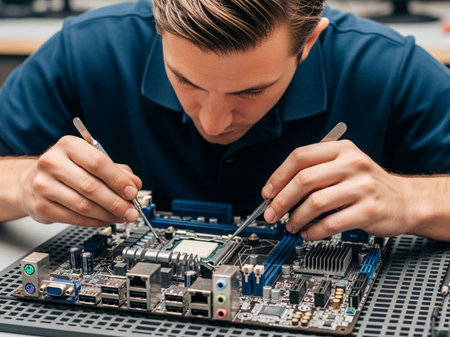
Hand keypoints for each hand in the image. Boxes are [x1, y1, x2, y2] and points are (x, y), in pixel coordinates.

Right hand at [20, 136, 141, 226]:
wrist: (32, 181)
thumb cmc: (68, 169)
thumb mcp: (92, 161)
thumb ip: (117, 170)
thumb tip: (135, 184)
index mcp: (69, 146)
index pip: (98, 162)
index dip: (118, 180)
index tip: (132, 192)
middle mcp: (52, 162)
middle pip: (90, 186)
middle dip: (116, 202)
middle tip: (131, 211)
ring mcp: (43, 185)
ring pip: (83, 205)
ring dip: (107, 215)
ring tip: (122, 217)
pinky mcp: (41, 206)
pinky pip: (74, 218)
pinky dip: (94, 222)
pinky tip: (105, 220)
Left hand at [261, 139, 413, 239]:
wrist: (406, 200)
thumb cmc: (367, 184)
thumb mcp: (345, 165)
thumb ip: (316, 171)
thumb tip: (278, 191)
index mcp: (341, 149)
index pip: (300, 156)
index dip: (278, 175)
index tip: (267, 192)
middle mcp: (352, 163)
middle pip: (303, 179)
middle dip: (281, 200)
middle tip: (271, 213)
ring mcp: (362, 187)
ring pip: (314, 202)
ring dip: (296, 218)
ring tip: (290, 225)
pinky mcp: (368, 210)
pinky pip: (330, 223)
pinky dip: (313, 231)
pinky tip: (309, 233)